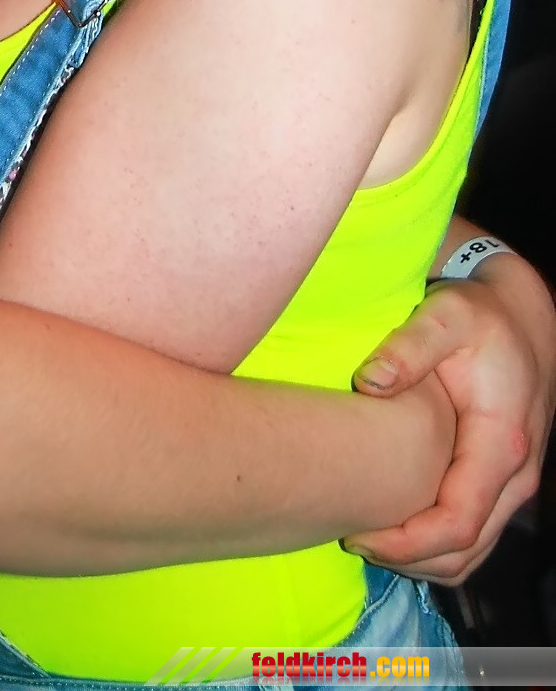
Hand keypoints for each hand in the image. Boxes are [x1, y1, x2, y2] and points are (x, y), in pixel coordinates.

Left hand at [346, 259, 555, 582]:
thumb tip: (368, 381)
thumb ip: (407, 347)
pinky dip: (437, 544)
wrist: (523, 315)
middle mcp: (516, 474)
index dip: (407, 543)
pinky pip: (476, 531)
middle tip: (351, 539)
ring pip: (474, 551)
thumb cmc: (481, 316)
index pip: (458, 523)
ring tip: (366, 536)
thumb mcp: (444, 317)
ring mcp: (514, 483)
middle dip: (408, 559)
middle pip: (466, 551)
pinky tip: (395, 524)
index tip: (358, 534)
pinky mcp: (504, 480)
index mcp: (501, 443)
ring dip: (422, 558)